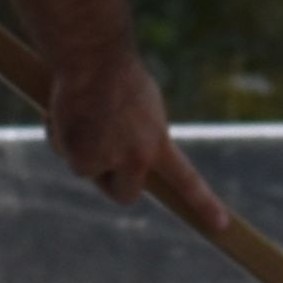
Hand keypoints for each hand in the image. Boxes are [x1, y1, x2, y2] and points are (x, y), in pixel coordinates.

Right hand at [48, 43, 218, 227]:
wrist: (93, 56)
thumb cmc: (115, 71)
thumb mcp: (142, 105)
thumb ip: (140, 133)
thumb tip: (123, 153)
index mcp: (159, 142)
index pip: (186, 180)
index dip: (203, 204)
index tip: (222, 226)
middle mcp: (139, 157)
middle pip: (125, 194)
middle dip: (110, 182)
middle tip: (97, 156)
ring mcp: (112, 161)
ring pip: (88, 171)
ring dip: (79, 149)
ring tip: (80, 112)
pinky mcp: (84, 160)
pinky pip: (67, 156)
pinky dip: (61, 138)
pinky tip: (66, 112)